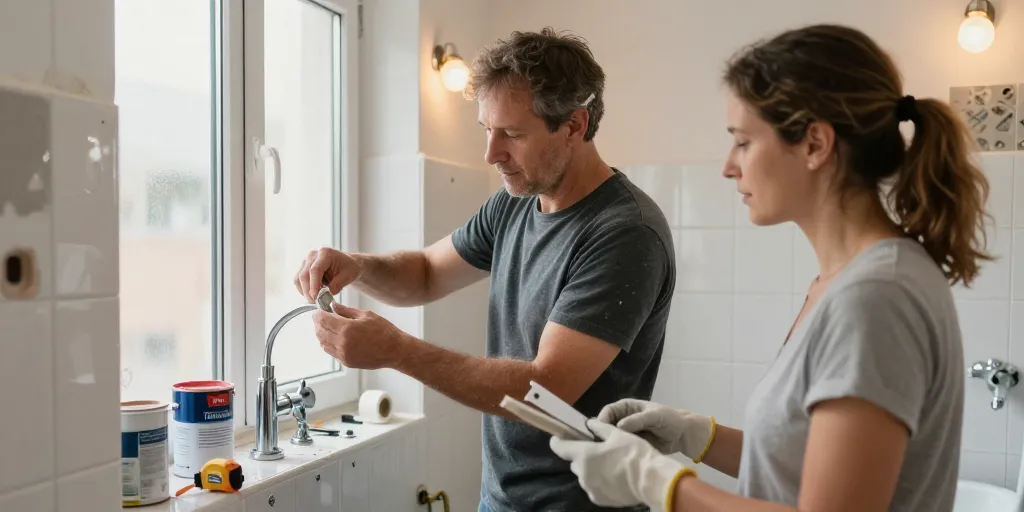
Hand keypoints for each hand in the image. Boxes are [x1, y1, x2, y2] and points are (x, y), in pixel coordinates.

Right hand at [294, 248, 361, 302]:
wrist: (347, 264)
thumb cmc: (349, 268)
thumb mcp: (348, 276)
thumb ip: (337, 285)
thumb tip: (326, 295)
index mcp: (325, 253)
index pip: (315, 270)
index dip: (314, 285)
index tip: (316, 297)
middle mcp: (313, 255)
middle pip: (304, 275)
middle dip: (308, 291)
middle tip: (315, 302)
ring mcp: (306, 260)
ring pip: (298, 279)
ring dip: (305, 291)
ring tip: (315, 300)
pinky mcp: (303, 267)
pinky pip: (298, 280)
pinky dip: (303, 289)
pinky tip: (313, 294)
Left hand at [312, 303, 408, 369]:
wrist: (395, 350)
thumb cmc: (384, 331)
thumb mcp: (366, 315)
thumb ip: (347, 311)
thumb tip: (333, 306)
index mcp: (347, 328)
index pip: (323, 320)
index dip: (318, 314)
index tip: (319, 311)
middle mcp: (342, 342)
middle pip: (320, 331)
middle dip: (318, 323)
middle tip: (322, 318)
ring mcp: (343, 354)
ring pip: (323, 343)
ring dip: (322, 334)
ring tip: (328, 327)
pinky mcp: (346, 362)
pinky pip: (331, 352)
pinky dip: (328, 344)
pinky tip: (334, 338)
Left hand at [550, 419, 694, 511]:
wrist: (649, 480)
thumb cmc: (633, 453)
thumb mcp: (617, 434)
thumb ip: (599, 428)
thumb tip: (589, 424)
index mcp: (583, 454)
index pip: (559, 447)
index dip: (558, 441)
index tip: (559, 437)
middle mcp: (582, 473)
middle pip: (574, 462)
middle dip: (582, 455)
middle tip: (598, 450)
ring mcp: (589, 488)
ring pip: (584, 475)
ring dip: (591, 469)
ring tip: (610, 465)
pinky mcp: (598, 499)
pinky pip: (593, 487)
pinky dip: (599, 481)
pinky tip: (614, 477)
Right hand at [598, 399, 715, 462]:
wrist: (684, 435)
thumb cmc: (670, 419)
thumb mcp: (654, 416)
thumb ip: (637, 420)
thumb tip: (618, 426)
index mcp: (626, 408)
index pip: (608, 411)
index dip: (602, 420)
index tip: (600, 432)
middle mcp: (623, 420)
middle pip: (607, 426)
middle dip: (603, 434)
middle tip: (603, 446)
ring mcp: (627, 434)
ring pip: (612, 439)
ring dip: (611, 445)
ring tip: (609, 454)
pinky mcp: (632, 446)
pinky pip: (621, 449)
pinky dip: (619, 453)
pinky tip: (617, 459)